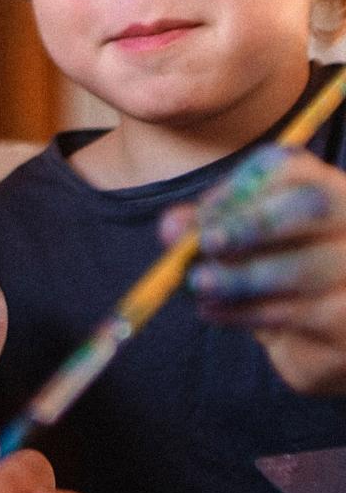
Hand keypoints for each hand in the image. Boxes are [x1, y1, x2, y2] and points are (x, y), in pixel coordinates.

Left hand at [171, 144, 345, 393]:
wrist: (310, 326)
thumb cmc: (268, 261)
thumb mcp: (233, 234)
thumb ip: (204, 225)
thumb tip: (173, 229)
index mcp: (318, 183)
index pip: (285, 166)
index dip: (239, 188)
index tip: (201, 214)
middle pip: (311, 206)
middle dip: (251, 224)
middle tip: (205, 244)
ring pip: (303, 267)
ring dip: (239, 277)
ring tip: (198, 284)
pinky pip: (301, 313)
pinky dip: (247, 311)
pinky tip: (214, 310)